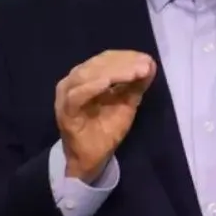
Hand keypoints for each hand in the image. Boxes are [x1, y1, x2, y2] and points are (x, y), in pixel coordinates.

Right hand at [55, 51, 155, 181]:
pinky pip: (76, 96)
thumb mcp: (125, 104)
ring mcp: (66, 96)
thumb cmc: (106, 130)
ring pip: (87, 76)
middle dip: (123, 63)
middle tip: (145, 65)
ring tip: (134, 72)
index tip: (147, 60)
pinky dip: (91, 87)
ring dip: (112, 72)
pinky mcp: (65, 112)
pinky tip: (107, 84)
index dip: (127, 57)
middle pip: (97, 65)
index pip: (105, 59)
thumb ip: (135, 85)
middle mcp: (73, 82)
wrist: (91, 159)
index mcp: (86, 77)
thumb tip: (149, 64)